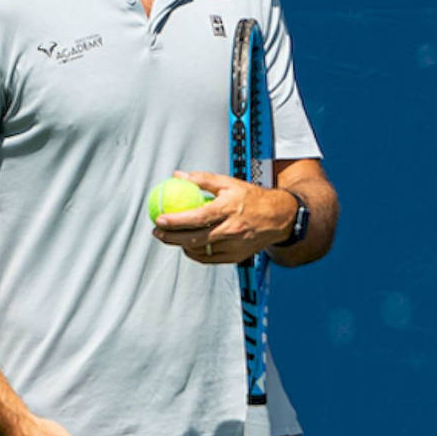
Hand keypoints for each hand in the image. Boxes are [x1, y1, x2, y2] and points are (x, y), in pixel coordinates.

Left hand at [151, 171, 295, 263]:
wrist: (279, 217)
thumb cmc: (252, 198)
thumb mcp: (230, 183)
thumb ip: (203, 180)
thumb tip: (178, 176)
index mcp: (229, 209)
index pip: (198, 217)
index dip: (176, 220)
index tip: (159, 218)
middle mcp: (232, 230)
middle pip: (195, 239)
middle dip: (171, 238)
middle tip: (157, 231)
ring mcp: (234, 246)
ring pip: (200, 251)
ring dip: (181, 246)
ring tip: (170, 237)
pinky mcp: (236, 257)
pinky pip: (210, 258)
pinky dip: (196, 253)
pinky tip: (188, 246)